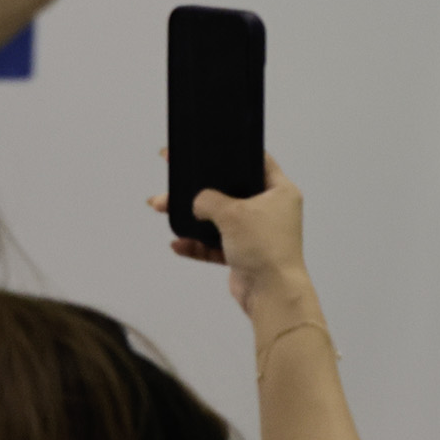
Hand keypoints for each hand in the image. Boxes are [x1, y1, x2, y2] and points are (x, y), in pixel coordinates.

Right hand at [149, 151, 318, 322]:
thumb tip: (197, 202)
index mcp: (279, 191)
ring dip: (190, 216)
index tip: (204, 146)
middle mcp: (270, 209)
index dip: (229, 152)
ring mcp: (257, 233)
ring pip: (217, 218)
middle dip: (198, 188)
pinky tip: (177, 243)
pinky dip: (197, 244)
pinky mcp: (244, 254)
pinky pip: (216, 245)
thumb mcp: (233, 213)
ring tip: (159, 207)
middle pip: (229, 190)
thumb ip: (209, 200)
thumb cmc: (263, 245)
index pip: (255, 161)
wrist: (271, 293)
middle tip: (171, 175)